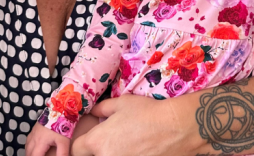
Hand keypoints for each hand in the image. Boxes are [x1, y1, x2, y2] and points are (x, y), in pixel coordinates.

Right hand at [26, 122, 70, 155]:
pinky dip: (29, 147)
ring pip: (27, 147)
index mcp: (40, 143)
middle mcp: (34, 139)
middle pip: (28, 153)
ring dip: (29, 153)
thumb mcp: (63, 142)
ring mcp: (33, 133)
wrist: (58, 111)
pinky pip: (28, 141)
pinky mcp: (34, 129)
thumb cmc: (60, 126)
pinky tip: (32, 148)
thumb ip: (62, 153)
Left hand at [70, 95, 200, 155]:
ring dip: (111, 155)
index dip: (81, 146)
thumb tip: (93, 112)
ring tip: (124, 148)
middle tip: (108, 145)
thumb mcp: (121, 103)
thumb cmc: (148, 112)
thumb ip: (101, 109)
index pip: (76, 150)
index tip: (88, 144)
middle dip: (95, 153)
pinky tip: (138, 152)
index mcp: (97, 141)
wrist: (177, 127)